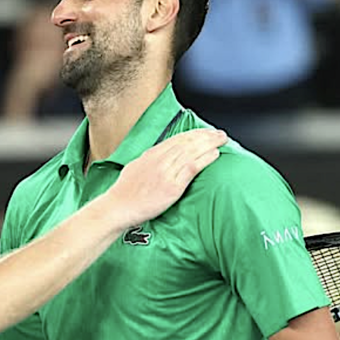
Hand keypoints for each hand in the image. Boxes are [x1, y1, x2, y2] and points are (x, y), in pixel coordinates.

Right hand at [105, 128, 227, 229]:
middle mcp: (159, 160)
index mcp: (151, 155)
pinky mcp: (172, 187)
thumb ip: (150, 161)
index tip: (206, 132)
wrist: (118, 207)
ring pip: (192, 152)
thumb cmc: (124, 193)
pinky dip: (204, 159)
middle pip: (187, 142)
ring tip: (221, 140)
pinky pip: (192, 168)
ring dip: (209, 144)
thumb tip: (160, 156)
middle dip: (206, 136)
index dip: (194, 134)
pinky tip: (214, 155)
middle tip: (220, 133)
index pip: (177, 139)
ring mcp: (166, 172)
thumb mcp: (136, 168)